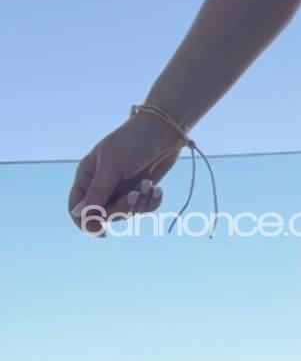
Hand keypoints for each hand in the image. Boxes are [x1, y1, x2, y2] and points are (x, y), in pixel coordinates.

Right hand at [68, 113, 185, 235]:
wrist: (165, 130)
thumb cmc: (134, 142)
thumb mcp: (112, 166)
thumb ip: (96, 192)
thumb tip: (77, 215)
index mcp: (87, 175)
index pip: (76, 208)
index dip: (84, 222)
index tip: (100, 231)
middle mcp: (102, 184)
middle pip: (102, 214)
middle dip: (121, 208)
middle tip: (135, 194)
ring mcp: (121, 188)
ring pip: (124, 214)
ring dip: (139, 204)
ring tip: (148, 185)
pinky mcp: (140, 189)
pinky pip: (142, 209)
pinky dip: (151, 203)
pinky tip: (157, 190)